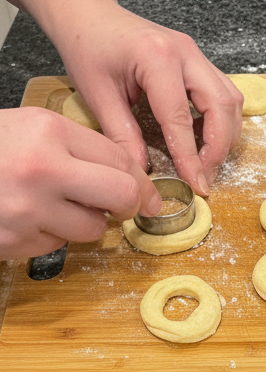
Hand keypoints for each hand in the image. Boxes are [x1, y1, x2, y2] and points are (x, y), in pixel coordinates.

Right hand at [0, 106, 159, 258]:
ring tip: (55, 203)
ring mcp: (28, 209)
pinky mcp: (15, 240)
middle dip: (129, 204)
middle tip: (122, 205)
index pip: (122, 161)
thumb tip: (136, 180)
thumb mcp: (31, 127)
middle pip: (122, 196)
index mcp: (48, 132)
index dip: (139, 179)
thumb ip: (81, 148)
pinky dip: (50, 233)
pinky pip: (57, 244)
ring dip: (84, 221)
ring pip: (92, 228)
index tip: (145, 190)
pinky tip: (27, 215)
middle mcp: (41, 170)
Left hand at [36, 0, 242, 196]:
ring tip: (207, 161)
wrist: (86, 14)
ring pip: (231, 101)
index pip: (182, 119)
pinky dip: (222, 121)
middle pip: (222, 108)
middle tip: (205, 176)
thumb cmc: (86, 45)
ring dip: (226, 136)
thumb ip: (123, 136)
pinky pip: (224, 94)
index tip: (196, 185)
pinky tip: (205, 138)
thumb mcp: (98, 94)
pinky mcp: (198, 60)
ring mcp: (195, 54)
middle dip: (218, 149)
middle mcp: (185, 53)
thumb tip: (144, 173)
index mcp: (156, 57)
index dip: (191, 158)